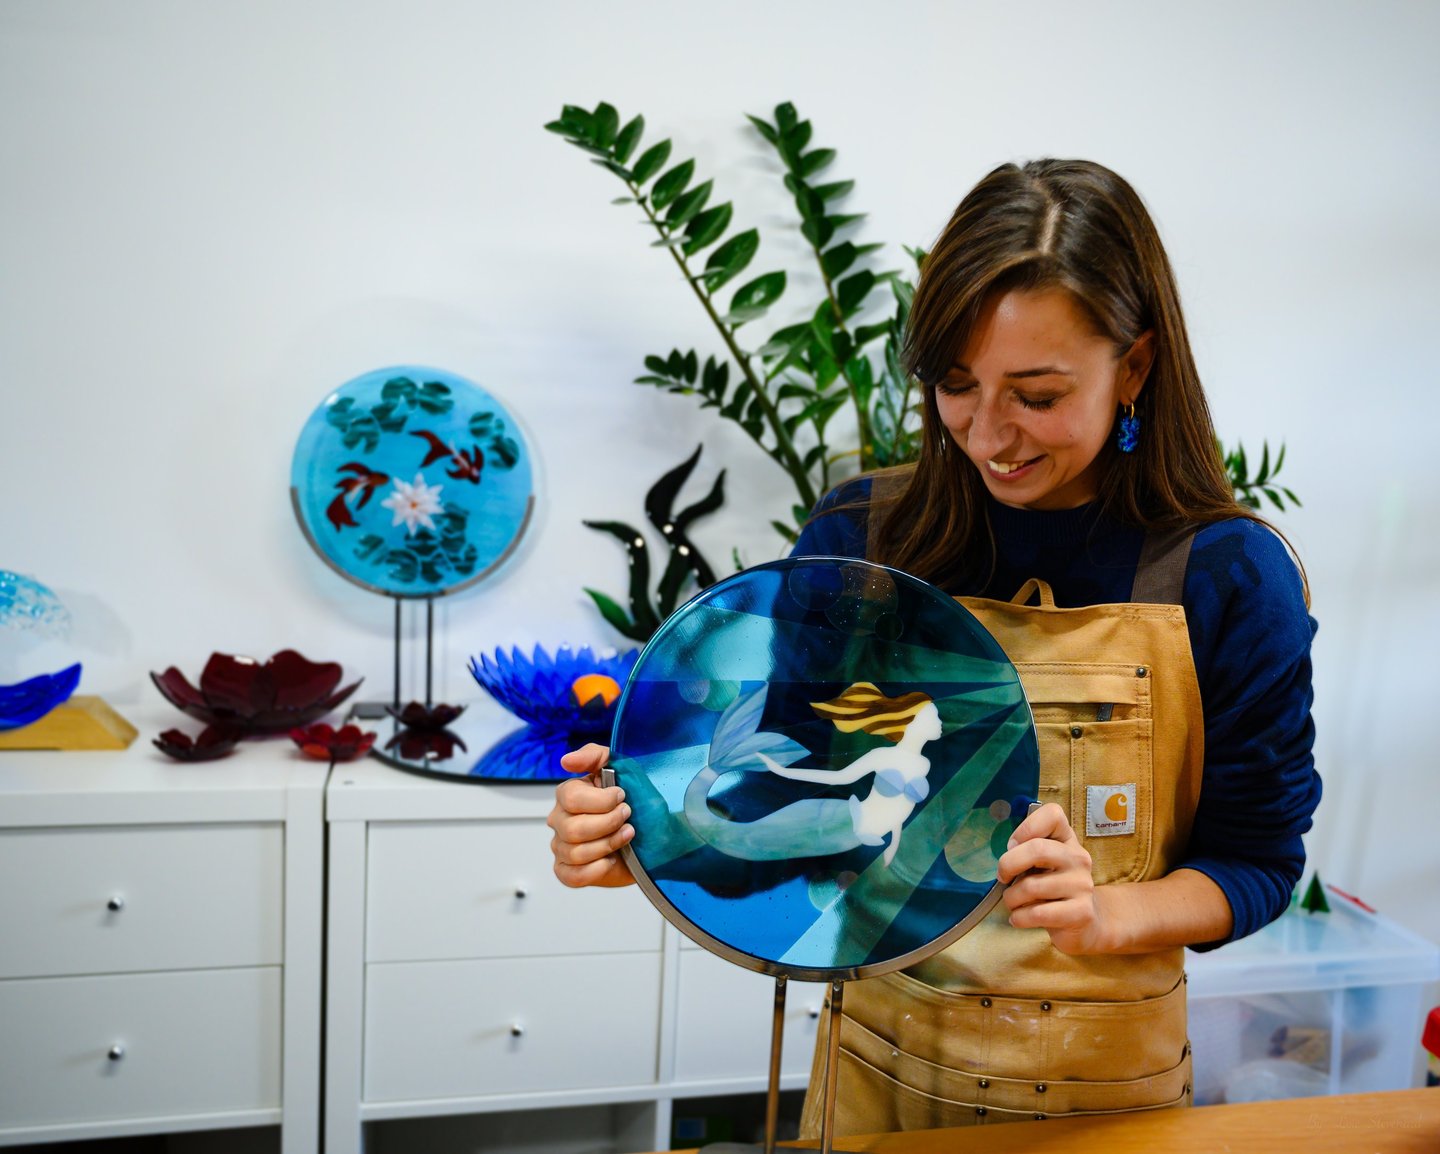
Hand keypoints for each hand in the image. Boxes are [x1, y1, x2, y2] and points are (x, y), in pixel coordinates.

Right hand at [547, 743, 635, 888]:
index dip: (602, 800)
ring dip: (609, 844)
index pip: (571, 798)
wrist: (649, 836)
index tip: (621, 796)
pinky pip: (574, 876)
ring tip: (627, 836)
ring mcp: (561, 848)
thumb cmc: (633, 802)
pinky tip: (611, 859)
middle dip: (609, 823)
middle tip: (627, 817)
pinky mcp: (567, 872)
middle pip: (574, 828)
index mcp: (567, 795)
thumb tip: (566, 760)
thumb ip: (594, 755)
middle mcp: (559, 821)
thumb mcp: (620, 769)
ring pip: (577, 852)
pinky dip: (597, 869)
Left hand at [997, 802, 1107, 954]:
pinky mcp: (1081, 912)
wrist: (1085, 922)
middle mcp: (1078, 857)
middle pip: (1037, 849)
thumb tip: (1004, 858)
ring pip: (1031, 886)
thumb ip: (1026, 852)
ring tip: (1013, 902)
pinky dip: (1019, 917)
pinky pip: (1038, 913)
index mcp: (1067, 839)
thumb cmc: (1053, 886)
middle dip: (1008, 864)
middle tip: (1003, 878)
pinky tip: (1018, 918)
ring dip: (1011, 898)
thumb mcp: (1042, 863)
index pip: (1052, 814)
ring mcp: (1082, 885)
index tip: (1012, 846)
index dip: (1026, 827)